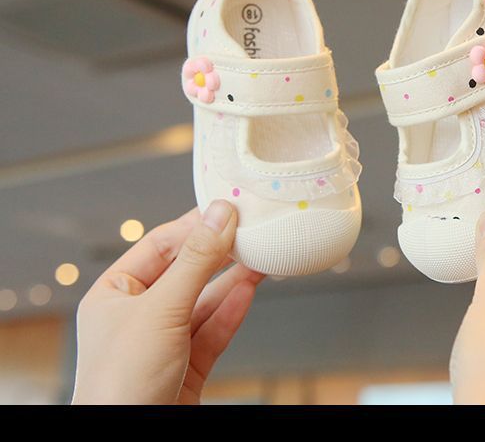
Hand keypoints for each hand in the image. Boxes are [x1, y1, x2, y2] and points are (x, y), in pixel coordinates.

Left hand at [72, 200, 262, 403]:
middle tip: (250, 230)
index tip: (227, 209)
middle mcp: (137, 315)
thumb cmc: (119, 386)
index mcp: (114, 294)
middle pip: (186, 271)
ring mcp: (163, 341)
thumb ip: (195, 261)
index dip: (195, 225)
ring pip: (204, 300)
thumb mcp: (161, 310)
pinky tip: (249, 290)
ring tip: (260, 257)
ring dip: (232, 280)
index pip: (159, 245)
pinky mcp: (186, 365)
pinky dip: (233, 310)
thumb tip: (219, 216)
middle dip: (218, 253)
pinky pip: (213, 329)